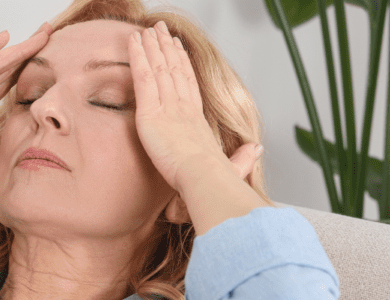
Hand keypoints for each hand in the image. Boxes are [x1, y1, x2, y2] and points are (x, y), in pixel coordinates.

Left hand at [128, 22, 258, 191]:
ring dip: (151, 46)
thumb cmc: (216, 178)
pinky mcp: (150, 113)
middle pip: (173, 69)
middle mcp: (183, 108)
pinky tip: (132, 42)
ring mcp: (167, 107)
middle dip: (166, 47)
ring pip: (158, 68)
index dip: (183, 63)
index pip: (189, 84)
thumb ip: (243, 158)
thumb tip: (257, 150)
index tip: (179, 48)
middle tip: (160, 30)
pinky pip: (142, 78)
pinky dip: (137, 58)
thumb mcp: (233, 166)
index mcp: (198, 119)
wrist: (205, 177)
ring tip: (145, 30)